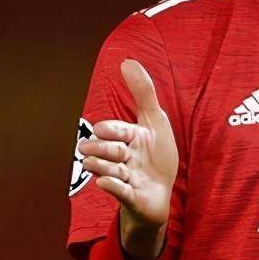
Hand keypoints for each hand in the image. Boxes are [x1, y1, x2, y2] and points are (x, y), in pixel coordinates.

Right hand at [77, 59, 178, 259]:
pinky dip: (112, 187)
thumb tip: (126, 61)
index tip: (101, 129)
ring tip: (104, 166)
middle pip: (108, 152)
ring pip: (109, 172)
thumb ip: (143, 91)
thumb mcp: (155, 120)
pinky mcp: (131, 198)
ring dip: (104, 167)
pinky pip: (120, 193)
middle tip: (97, 149)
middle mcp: (124, 159)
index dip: (110, 129)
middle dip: (102, 149)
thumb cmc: (157, 156)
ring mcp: (126, 179)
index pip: (116, 131)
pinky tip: (104, 183)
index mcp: (129, 139)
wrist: (162, 193)